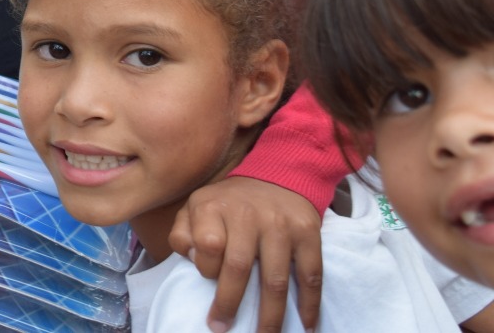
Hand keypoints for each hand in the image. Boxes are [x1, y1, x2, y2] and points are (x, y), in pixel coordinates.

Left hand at [170, 177, 322, 332]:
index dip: (206, 268)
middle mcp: (247, 214)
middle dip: (230, 304)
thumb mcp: (196, 206)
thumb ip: (183, 233)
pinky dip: (308, 305)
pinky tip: (305, 325)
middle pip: (238, 267)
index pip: (207, 245)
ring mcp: (280, 225)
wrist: (277, 177)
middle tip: (222, 328)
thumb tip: (191, 260)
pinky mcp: (308, 233)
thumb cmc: (229, 203)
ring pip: (274, 279)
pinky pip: (310, 275)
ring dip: (270, 316)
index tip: (207, 281)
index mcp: (214, 207)